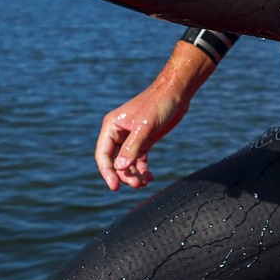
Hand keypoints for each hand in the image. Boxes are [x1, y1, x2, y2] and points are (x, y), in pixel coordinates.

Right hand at [94, 44, 214, 190]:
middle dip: (124, 175)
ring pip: (127, 163)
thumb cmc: (159, 104)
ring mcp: (131, 138)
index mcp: (112, 126)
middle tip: (137, 185)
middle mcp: (118, 133)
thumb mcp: (145, 126)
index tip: (114, 187)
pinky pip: (139, 160)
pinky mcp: (144, 140)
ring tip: (144, 183)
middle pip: (115, 161)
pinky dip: (143, 170)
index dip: (107, 172)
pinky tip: (150, 178)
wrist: (177, 93)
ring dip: (133, 175)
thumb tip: (120, 168)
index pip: (103, 154)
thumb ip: (132, 147)